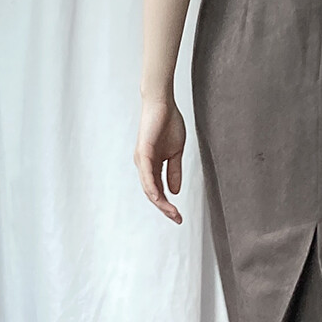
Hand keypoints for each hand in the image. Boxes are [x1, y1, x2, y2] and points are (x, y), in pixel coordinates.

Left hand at [134, 95, 186, 223]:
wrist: (163, 103)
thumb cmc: (168, 123)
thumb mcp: (175, 152)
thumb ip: (174, 171)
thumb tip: (175, 191)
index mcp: (152, 165)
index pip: (158, 190)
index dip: (168, 205)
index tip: (179, 216)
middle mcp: (144, 165)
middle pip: (152, 193)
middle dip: (165, 208)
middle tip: (177, 219)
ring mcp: (142, 159)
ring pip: (149, 188)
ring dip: (160, 203)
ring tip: (172, 213)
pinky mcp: (143, 152)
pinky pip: (147, 175)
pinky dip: (152, 188)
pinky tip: (159, 198)